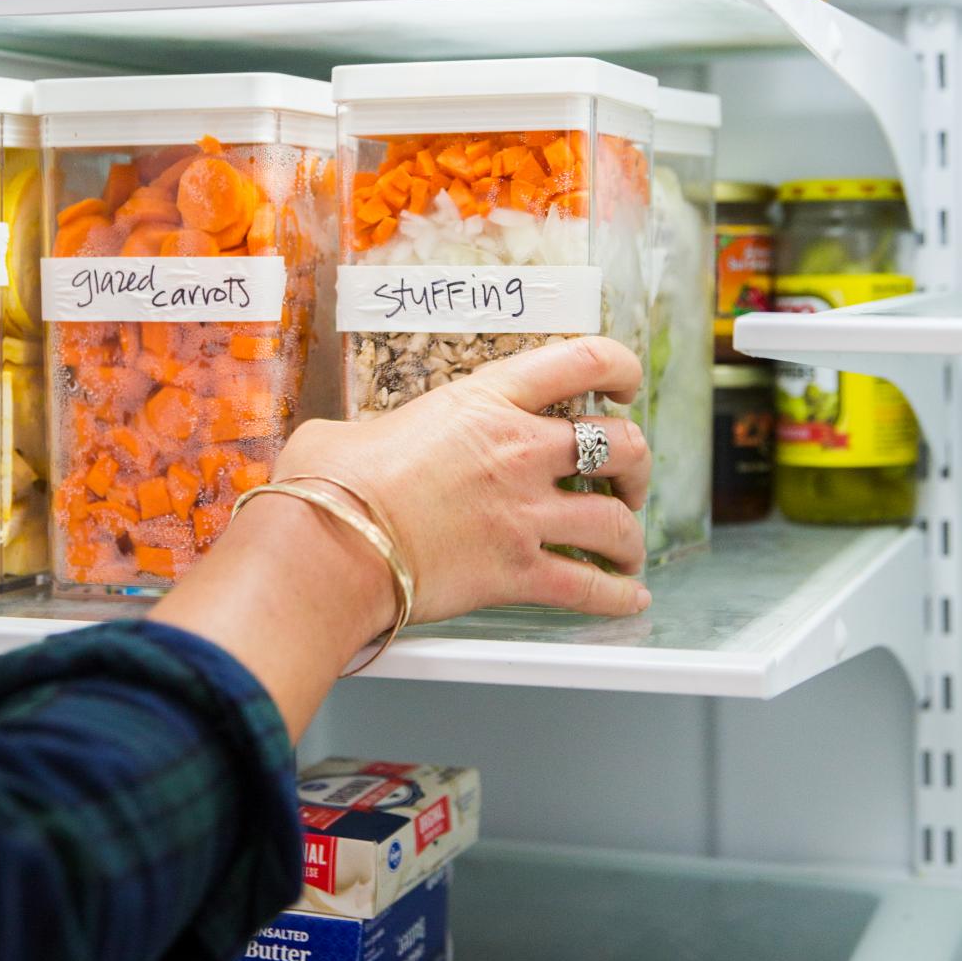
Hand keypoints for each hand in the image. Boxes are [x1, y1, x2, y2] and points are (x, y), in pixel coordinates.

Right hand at [276, 335, 650, 624]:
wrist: (326, 549)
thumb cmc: (328, 487)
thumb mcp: (348, 431)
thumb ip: (375, 432)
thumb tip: (352, 445)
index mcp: (485, 402)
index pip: (582, 362)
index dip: (620, 369)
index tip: (624, 386)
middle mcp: (519, 451)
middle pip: (621, 445)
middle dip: (635, 465)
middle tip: (624, 480)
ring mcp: (524, 514)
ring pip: (617, 520)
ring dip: (630, 534)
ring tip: (626, 546)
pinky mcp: (518, 573)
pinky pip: (590, 588)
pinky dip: (616, 597)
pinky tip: (627, 598)